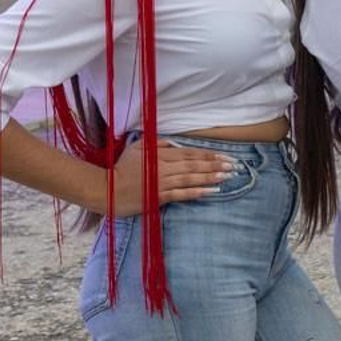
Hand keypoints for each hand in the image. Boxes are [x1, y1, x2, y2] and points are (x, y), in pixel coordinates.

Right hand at [106, 140, 234, 215]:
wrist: (105, 189)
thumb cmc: (120, 168)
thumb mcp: (137, 149)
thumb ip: (158, 143)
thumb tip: (176, 143)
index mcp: (160, 155)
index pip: (190, 153)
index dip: (209, 155)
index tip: (225, 156)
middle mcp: (164, 167)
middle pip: (195, 164)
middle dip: (216, 165)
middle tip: (235, 166)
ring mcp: (162, 182)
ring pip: (192, 178)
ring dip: (211, 177)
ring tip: (228, 176)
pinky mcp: (158, 197)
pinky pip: (182, 194)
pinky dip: (198, 192)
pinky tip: (212, 191)